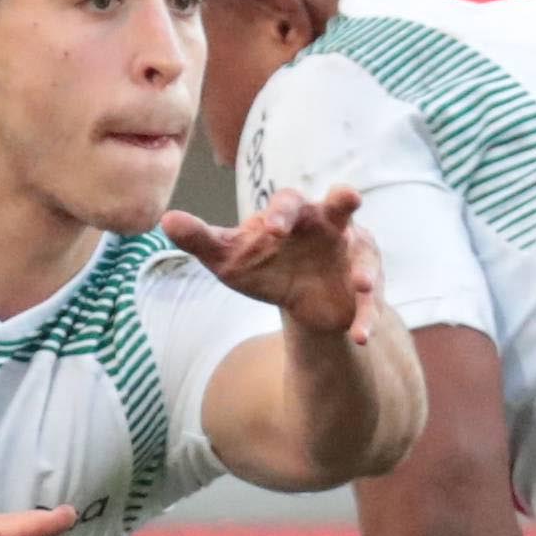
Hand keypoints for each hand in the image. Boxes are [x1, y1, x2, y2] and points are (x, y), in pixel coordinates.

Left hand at [164, 186, 373, 334]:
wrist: (297, 298)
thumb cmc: (261, 264)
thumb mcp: (228, 257)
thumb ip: (201, 238)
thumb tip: (165, 220)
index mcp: (293, 212)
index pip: (288, 201)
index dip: (281, 213)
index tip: (272, 231)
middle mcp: (329, 223)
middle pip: (341, 202)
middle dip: (344, 200)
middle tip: (349, 199)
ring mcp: (353, 251)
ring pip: (365, 253)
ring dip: (365, 270)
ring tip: (359, 288)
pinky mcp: (367, 284)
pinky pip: (371, 299)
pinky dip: (367, 316)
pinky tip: (360, 336)